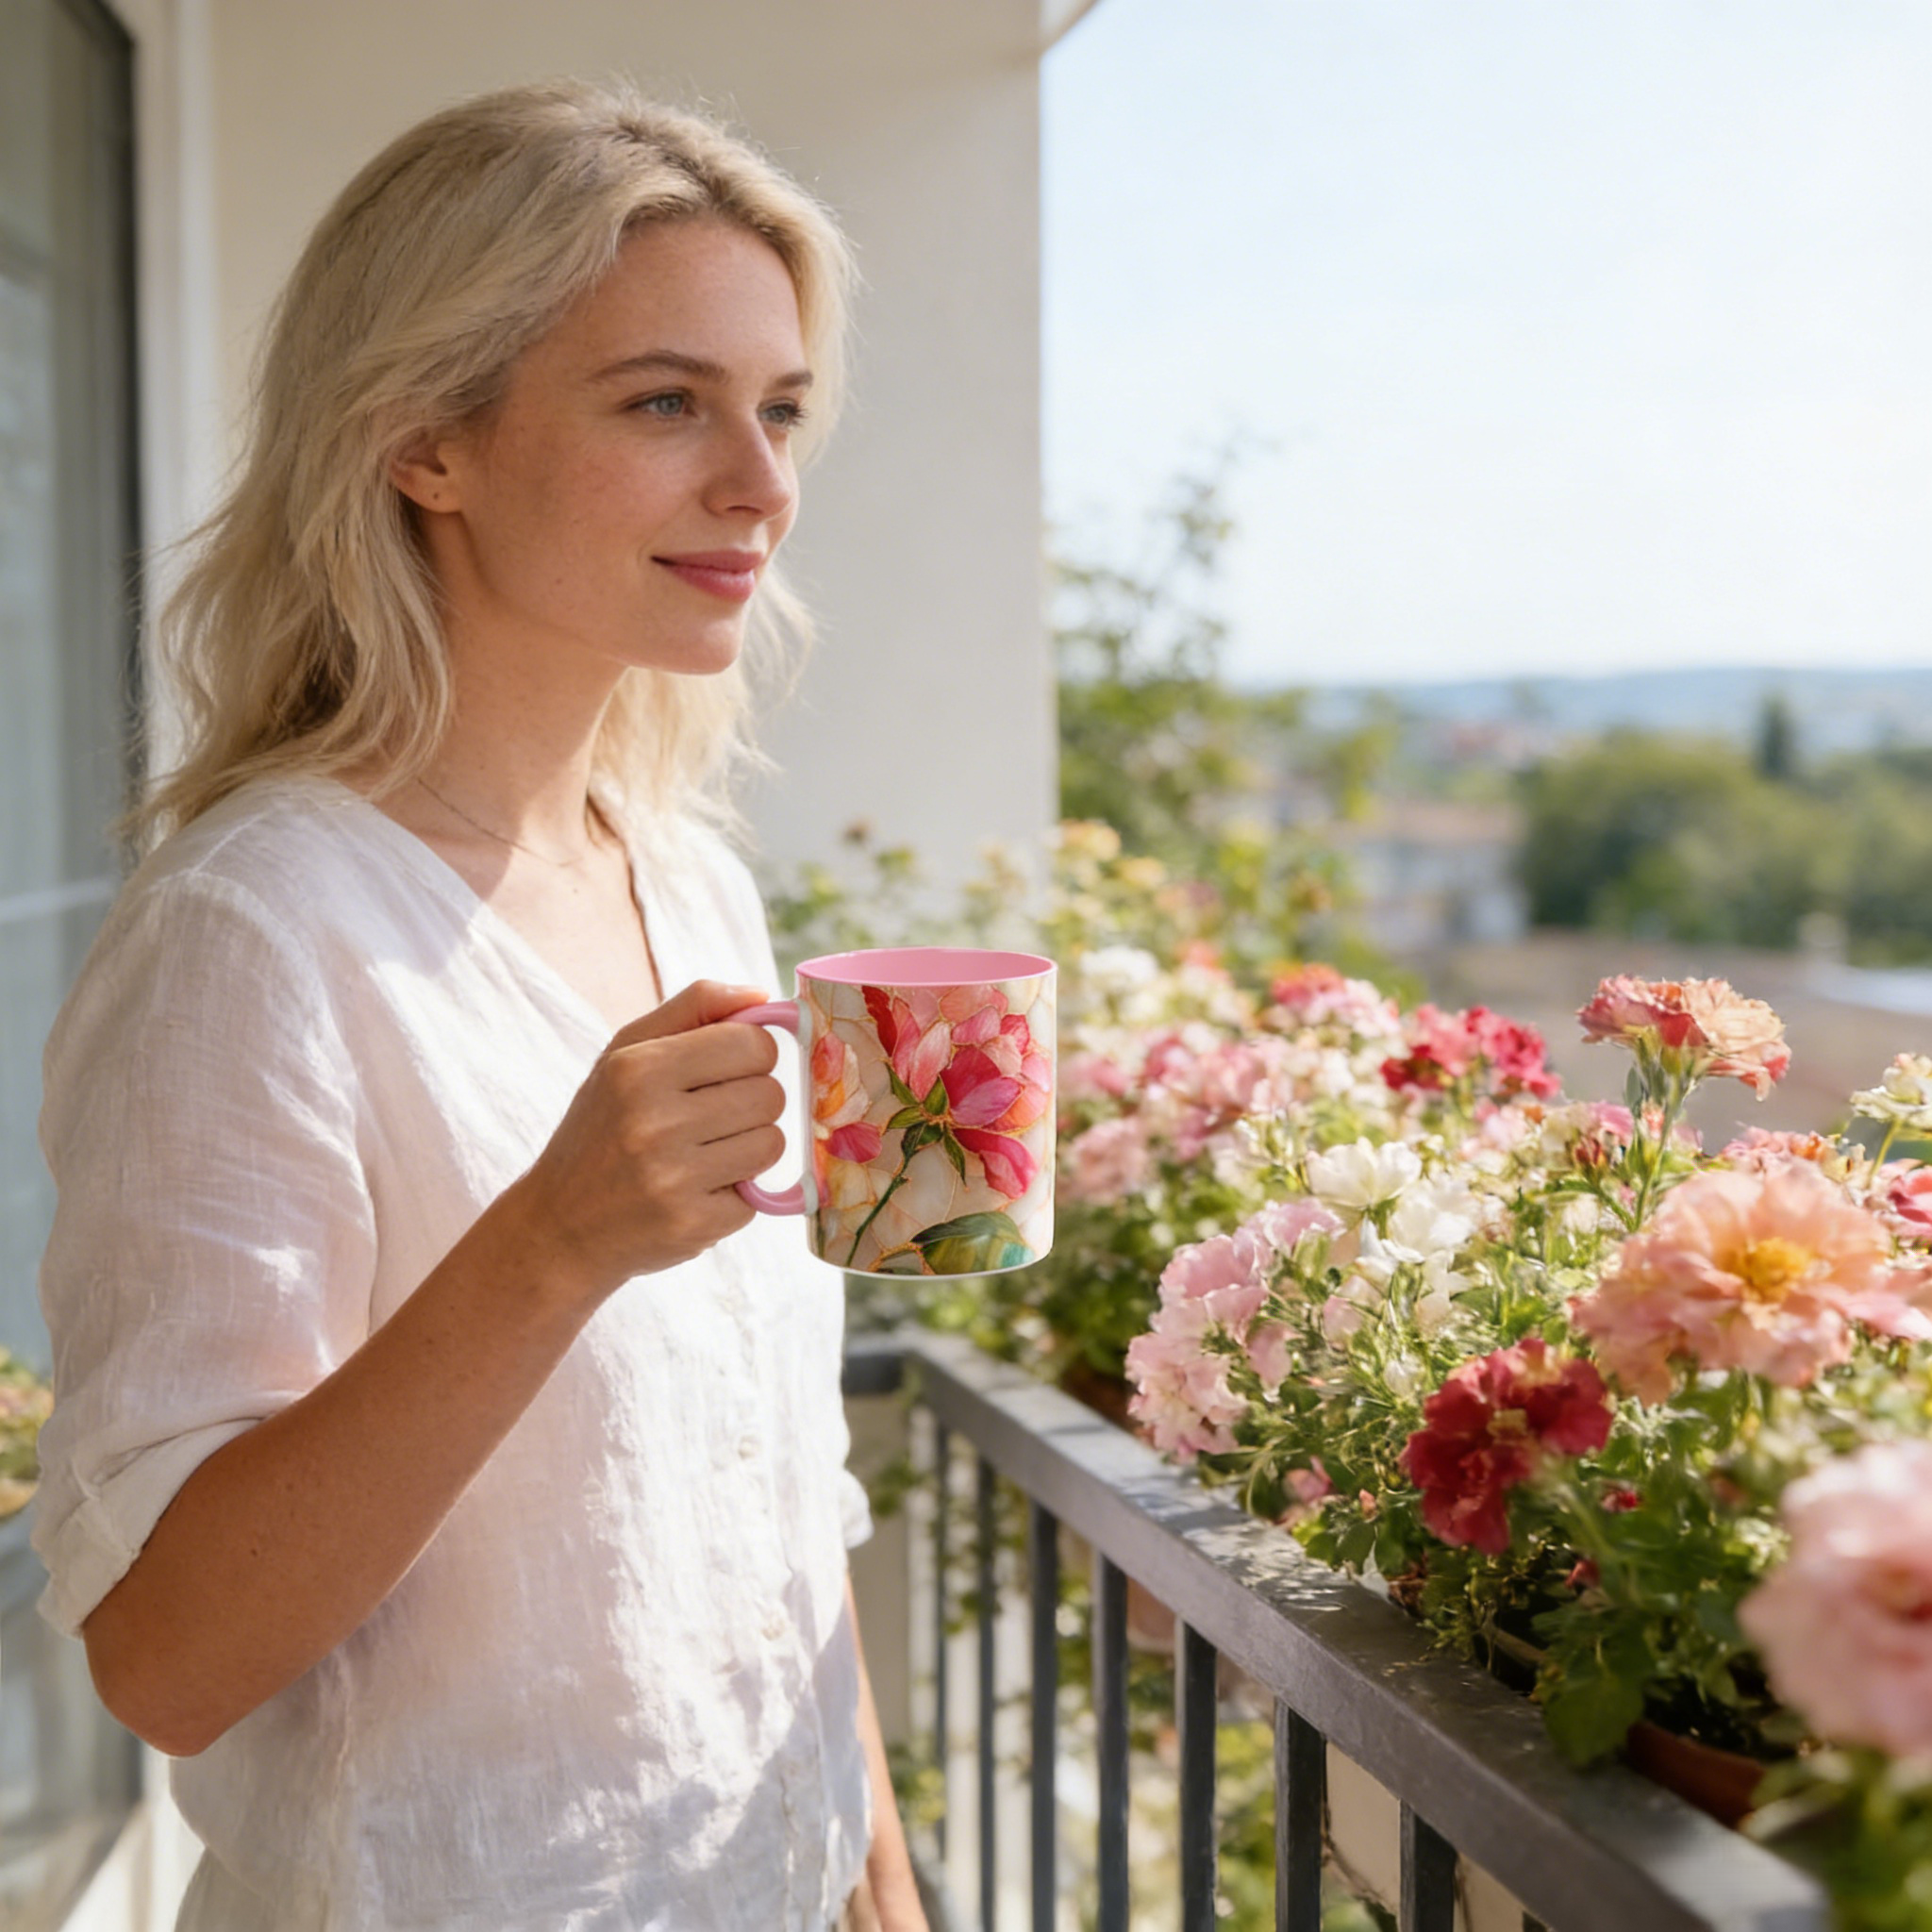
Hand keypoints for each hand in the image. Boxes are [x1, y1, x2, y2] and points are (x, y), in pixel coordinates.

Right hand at [507, 980, 786, 1306]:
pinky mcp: (692, 1225)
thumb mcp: (625, 1054)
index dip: (752, 1056)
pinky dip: (734, 1195)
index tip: (727, 1071)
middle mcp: (654, 1122)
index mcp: (639, 1068)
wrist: (558, 1226)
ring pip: (772, 1143)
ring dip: (749, 1149)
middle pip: (770, 1094)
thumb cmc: (601, 1129)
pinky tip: (694, 1192)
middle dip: (751, 1104)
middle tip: (711, 1119)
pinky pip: (756, 1197)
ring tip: (704, 1154)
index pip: (753, 1044)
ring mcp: (673, 1178)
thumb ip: (693, 1008)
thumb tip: (761, 994)